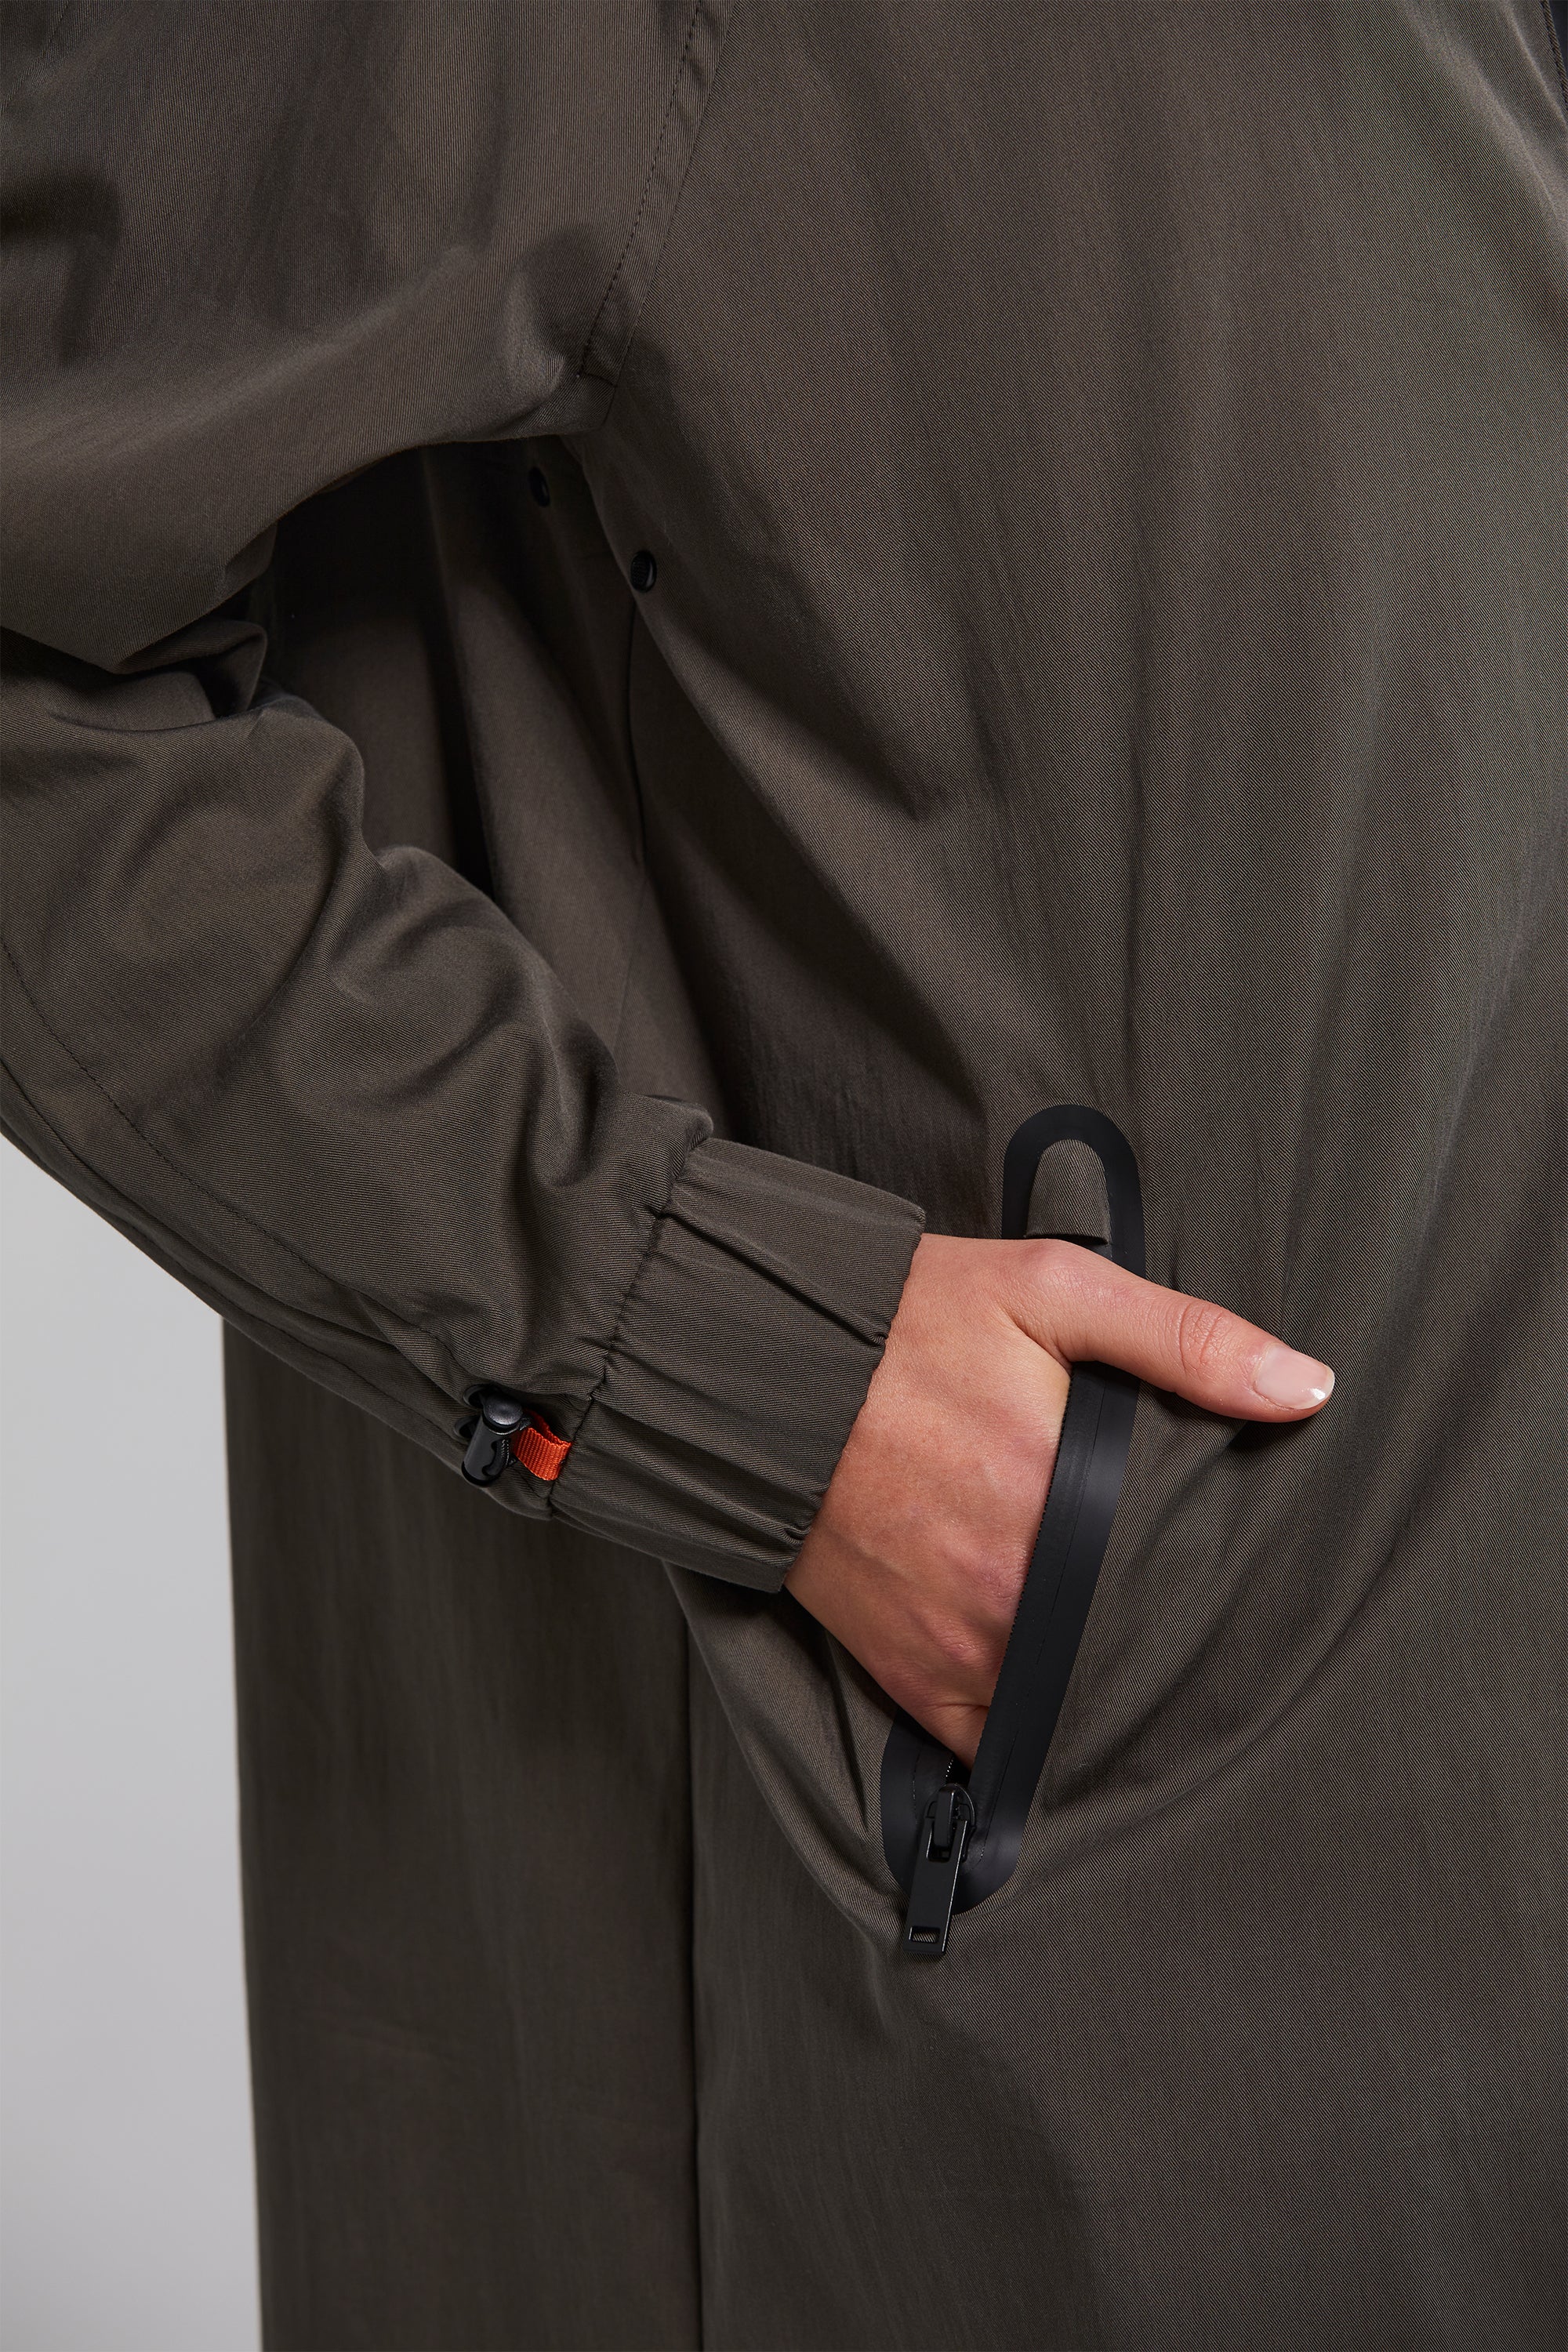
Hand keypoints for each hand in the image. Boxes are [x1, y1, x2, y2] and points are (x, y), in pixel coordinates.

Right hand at [786, 1235, 1333, 1764]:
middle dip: (1165, 1638)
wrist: (759, 1363)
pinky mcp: (904, 1672)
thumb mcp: (1051, 1291)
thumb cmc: (907, 1319)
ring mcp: (955, 1643)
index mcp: (1063, 1500)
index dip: (1223, 1587)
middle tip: (1191, 1614)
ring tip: (1127, 1649)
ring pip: (1070, 1705)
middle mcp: (1013, 1593)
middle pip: (1133, 1650)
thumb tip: (1308, 1388)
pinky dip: (1021, 1725)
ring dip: (1100, 1685)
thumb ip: (1185, 1338)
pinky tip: (1049, 1687)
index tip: (1243, 1579)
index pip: (1184, 1582)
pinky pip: (986, 1739)